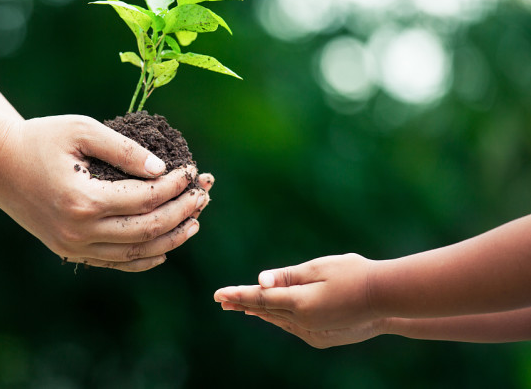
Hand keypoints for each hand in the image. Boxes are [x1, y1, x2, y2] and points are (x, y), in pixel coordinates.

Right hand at [0, 115, 212, 270]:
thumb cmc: (41, 139)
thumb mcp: (83, 130)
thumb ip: (125, 149)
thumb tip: (162, 171)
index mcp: (84, 199)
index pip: (147, 198)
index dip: (176, 186)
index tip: (191, 170)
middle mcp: (80, 231)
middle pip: (148, 230)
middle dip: (182, 212)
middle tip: (203, 196)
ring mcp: (74, 247)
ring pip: (136, 252)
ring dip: (171, 238)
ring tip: (194, 222)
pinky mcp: (70, 252)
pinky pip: (116, 262)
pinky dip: (144, 258)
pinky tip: (164, 248)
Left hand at [214, 254, 379, 345]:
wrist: (386, 299)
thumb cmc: (354, 274)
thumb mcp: (318, 268)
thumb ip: (287, 276)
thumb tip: (260, 282)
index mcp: (300, 302)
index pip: (260, 297)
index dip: (238, 294)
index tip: (218, 294)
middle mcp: (302, 322)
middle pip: (265, 310)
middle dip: (243, 302)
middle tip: (221, 299)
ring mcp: (312, 332)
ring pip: (277, 319)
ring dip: (258, 311)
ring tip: (239, 306)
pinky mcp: (321, 337)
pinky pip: (291, 326)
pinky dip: (277, 318)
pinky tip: (270, 315)